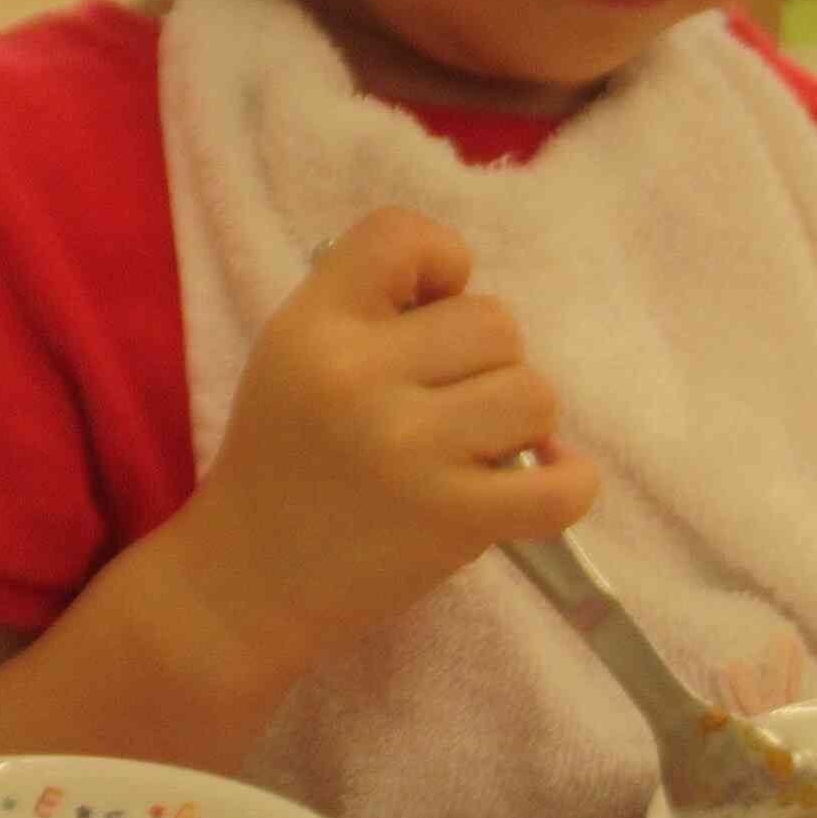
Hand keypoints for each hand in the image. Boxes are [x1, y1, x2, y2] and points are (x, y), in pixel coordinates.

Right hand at [174, 206, 598, 685]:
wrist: (248, 583)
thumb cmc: (284, 461)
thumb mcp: (291, 354)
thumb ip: (367, 307)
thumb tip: (468, 294)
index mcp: (314, 326)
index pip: (404, 234)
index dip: (441, 263)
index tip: (429, 311)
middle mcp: (359, 377)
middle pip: (494, 321)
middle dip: (485, 362)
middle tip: (442, 406)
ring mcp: (409, 450)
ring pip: (533, 392)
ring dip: (517, 422)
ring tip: (472, 451)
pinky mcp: (453, 520)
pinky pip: (561, 487)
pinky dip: (568, 483)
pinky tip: (543, 480)